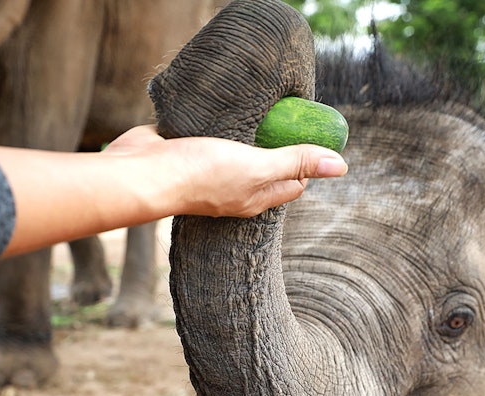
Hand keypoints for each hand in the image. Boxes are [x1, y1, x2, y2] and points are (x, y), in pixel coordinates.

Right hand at [108, 125, 347, 217]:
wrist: (143, 172)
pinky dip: (220, 124)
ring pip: (239, 152)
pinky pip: (211, 137)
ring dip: (249, 134)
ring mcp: (209, 171)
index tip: (310, 134)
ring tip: (260, 110)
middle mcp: (234, 188)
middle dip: (281, 145)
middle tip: (289, 116)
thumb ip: (296, 162)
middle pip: (268, 168)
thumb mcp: (258, 166)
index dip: (306, 162)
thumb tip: (341, 166)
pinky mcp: (188, 151)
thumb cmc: (200, 174)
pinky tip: (224, 109)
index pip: (293, 183)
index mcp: (255, 197)